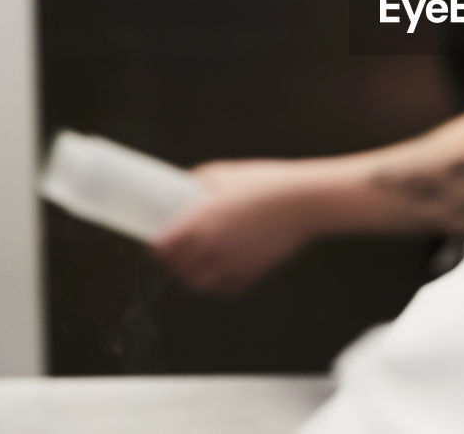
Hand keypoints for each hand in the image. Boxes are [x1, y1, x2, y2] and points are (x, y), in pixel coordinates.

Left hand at [154, 160, 321, 295]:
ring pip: (199, 285)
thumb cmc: (268, 184)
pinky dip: (219, 285)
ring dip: (194, 277)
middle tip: (178, 253)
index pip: (162, 248)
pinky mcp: (251, 274)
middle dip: (174, 262)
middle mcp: (210, 248)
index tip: (162, 242)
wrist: (305, 202)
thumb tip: (187, 187)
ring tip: (197, 266)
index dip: (159, 246)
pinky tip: (222, 272)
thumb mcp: (226, 173)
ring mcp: (230, 264)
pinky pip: (225, 290)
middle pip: (177, 269)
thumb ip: (199, 182)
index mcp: (198, 222)